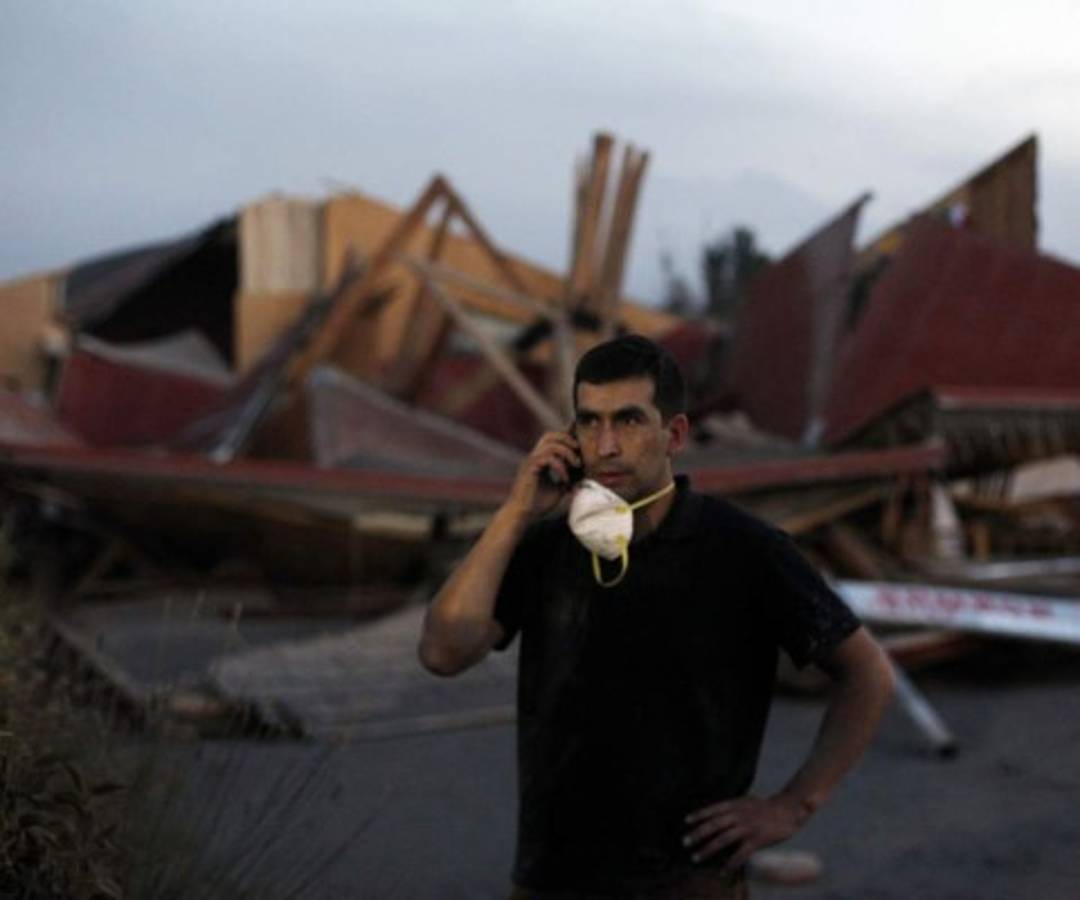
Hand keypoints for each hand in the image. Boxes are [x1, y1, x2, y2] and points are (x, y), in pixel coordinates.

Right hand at [505, 429, 581, 520]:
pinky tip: (565, 479)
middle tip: (578, 451)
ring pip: (550, 444)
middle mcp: (534, 458)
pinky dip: (560, 466)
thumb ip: (567, 480)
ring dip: (567, 452)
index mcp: (539, 460)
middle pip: (550, 435)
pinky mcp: (530, 469)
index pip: (552, 440)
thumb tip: (582, 476)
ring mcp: (530, 462)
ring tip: (576, 465)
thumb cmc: (537, 504)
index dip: (566, 438)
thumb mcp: (558, 490)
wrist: (522, 515)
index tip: (580, 445)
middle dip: (567, 439)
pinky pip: (548, 458)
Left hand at [682, 794, 807, 873]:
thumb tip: (720, 812)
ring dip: (707, 849)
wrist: (788, 809)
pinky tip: (723, 872)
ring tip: (696, 858)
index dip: (699, 814)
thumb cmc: (766, 807)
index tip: (686, 821)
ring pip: (722, 839)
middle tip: (685, 842)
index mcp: (736, 804)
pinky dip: (730, 864)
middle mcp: (738, 815)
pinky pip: (740, 854)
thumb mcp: (747, 801)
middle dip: (698, 834)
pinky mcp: (756, 840)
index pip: (713, 809)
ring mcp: (747, 828)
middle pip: (713, 825)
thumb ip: (733, 807)